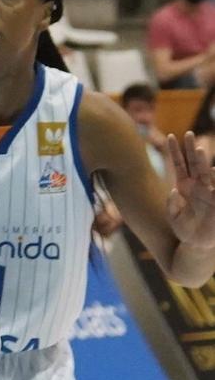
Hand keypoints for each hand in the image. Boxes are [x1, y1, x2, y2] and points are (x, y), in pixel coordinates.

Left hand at [168, 131, 214, 248]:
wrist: (199, 245)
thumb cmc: (186, 231)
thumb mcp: (174, 219)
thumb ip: (171, 206)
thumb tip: (174, 192)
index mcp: (184, 187)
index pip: (179, 164)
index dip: (174, 151)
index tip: (169, 136)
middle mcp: (197, 186)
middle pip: (194, 163)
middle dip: (191, 148)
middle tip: (189, 133)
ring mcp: (208, 192)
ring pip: (205, 171)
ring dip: (203, 161)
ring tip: (199, 149)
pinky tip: (212, 171)